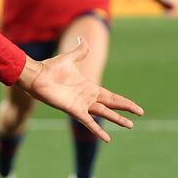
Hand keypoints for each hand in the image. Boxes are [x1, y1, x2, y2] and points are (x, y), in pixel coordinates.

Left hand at [16, 39, 142, 142]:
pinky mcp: (74, 110)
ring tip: (130, 125)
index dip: (123, 101)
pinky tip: (107, 138)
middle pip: (111, 105)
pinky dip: (98, 130)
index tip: (136, 107)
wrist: (37, 76)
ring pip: (104, 114)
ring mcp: (82, 105)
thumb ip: (79, 51)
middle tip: (140, 114)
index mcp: (89, 87)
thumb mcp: (70, 58)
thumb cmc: (51, 68)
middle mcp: (87, 98)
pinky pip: (88, 122)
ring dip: (117, 119)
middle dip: (125, 109)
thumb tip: (82, 39)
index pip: (111, 96)